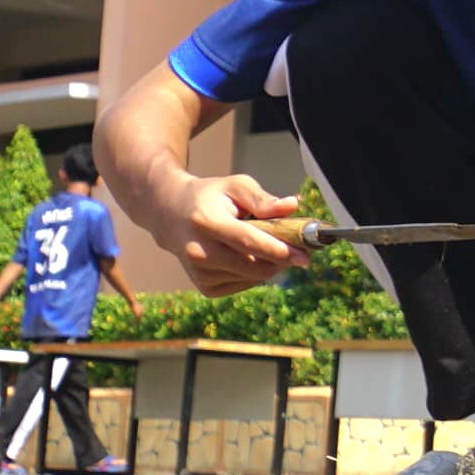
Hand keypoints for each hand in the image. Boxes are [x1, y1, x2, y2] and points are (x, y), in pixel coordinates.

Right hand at [154, 175, 302, 295]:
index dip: (278, 250)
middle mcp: (198, 252)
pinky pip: (245, 284)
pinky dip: (255, 272)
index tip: (304, 255)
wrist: (171, 215)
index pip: (247, 242)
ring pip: (252, 277)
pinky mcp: (205, 288)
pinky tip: (248, 255)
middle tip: (300, 250)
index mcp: (205, 222)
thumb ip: (263, 199)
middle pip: (253, 266)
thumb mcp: (235, 186)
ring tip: (267, 244)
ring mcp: (200, 273)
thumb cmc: (210, 197)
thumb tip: (291, 206)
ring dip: (270, 265)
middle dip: (282, 260)